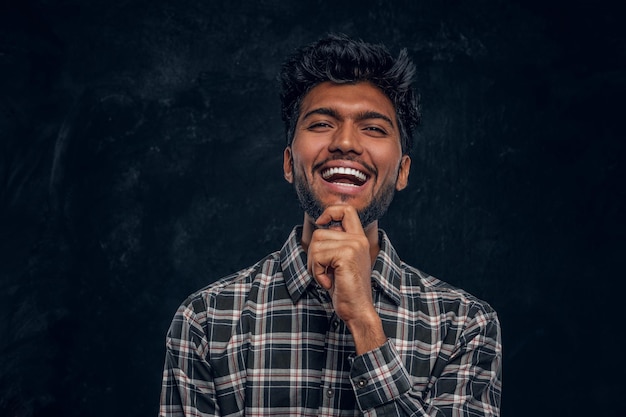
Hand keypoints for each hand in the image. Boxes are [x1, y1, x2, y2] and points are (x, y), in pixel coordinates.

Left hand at [307, 205, 385, 352]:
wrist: (357, 310)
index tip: (321, 223)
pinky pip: (317, 257)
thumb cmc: (345, 289)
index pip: (346, 209)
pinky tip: (329, 283)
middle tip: (324, 271)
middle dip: (313, 254)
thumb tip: (321, 225)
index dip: (330, 212)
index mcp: (359, 238)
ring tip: (327, 277)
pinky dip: (316, 273)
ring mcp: (354, 246)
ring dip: (314, 265)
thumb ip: (334, 243)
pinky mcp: (346, 255)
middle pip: (320, 232)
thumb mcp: (339, 261)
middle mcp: (358, 239)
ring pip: (316, 244)